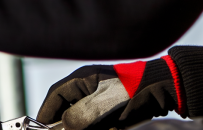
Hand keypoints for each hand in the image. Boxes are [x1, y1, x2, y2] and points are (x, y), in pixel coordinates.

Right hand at [37, 58, 181, 129]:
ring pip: (81, 116)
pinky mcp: (110, 105)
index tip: (39, 129)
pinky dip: (98, 126)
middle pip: (66, 107)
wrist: (162, 90)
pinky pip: (95, 119)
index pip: (55, 96)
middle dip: (65, 124)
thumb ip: (77, 116)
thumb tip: (63, 126)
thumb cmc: (134, 92)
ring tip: (101, 127)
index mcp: (82, 78)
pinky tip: (110, 127)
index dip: (45, 114)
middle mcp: (88, 85)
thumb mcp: (101, 106)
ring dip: (83, 126)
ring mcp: (99, 95)